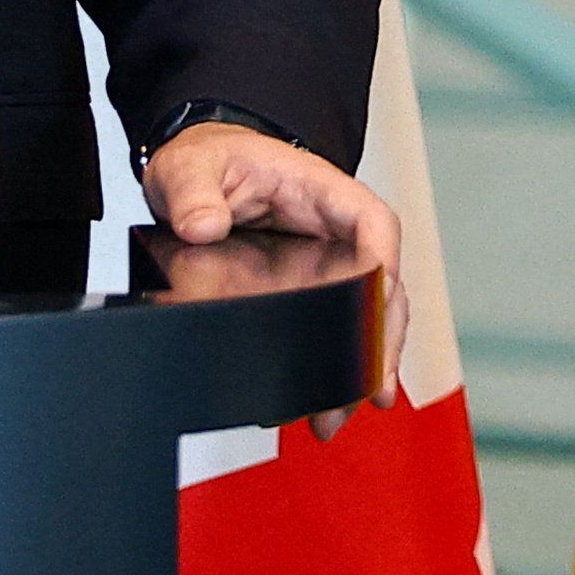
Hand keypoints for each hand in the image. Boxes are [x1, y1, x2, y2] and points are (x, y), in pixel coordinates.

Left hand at [144, 120, 404, 439]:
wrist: (201, 174)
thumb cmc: (210, 159)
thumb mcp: (190, 165)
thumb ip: (194, 192)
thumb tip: (204, 225)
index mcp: (322, 191)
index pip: (373, 223)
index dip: (383, 265)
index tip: (376, 305)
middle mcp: (337, 232)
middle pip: (384, 284)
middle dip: (381, 340)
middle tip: (367, 390)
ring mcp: (328, 265)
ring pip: (369, 317)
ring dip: (364, 366)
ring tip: (338, 415)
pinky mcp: (311, 293)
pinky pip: (340, 330)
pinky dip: (341, 367)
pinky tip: (330, 403)